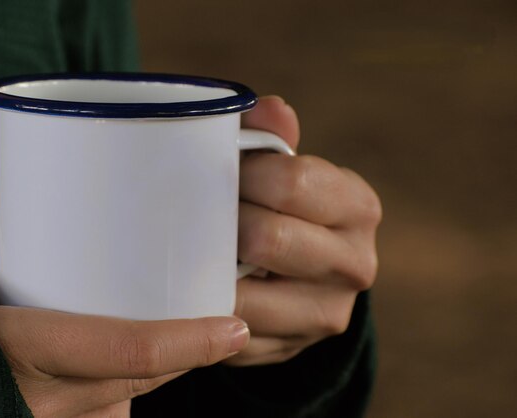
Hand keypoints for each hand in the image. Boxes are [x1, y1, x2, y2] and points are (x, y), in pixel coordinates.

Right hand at [0, 178, 249, 416]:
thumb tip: (8, 189)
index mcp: (29, 352)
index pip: (131, 351)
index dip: (191, 342)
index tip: (234, 328)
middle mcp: (55, 399)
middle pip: (147, 375)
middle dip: (191, 351)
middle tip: (221, 324)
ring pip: (135, 396)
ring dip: (165, 368)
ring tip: (188, 337)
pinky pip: (111, 412)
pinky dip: (128, 388)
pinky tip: (132, 367)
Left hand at [226, 96, 381, 365]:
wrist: (306, 277)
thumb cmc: (286, 208)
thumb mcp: (289, 169)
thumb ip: (274, 139)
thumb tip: (269, 108)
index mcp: (358, 206)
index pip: (290, 182)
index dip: (242, 173)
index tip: (222, 172)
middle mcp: (356, 264)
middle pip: (267, 238)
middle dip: (224, 222)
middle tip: (204, 213)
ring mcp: (326, 314)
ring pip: (245, 294)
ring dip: (210, 270)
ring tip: (198, 249)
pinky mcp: (290, 349)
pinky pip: (229, 330)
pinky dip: (206, 308)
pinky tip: (203, 286)